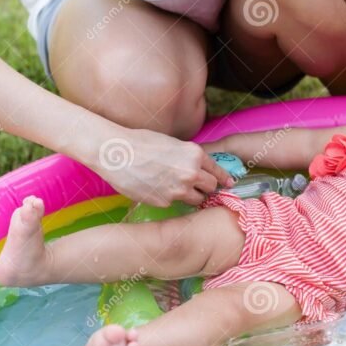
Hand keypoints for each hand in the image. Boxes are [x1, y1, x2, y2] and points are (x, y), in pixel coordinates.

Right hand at [91, 128, 233, 206]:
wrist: (116, 152)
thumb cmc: (141, 143)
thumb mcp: (173, 144)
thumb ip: (189, 158)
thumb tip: (200, 169)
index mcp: (195, 155)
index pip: (218, 172)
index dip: (223, 179)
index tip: (228, 184)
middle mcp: (191, 173)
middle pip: (211, 188)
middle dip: (206, 188)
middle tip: (198, 186)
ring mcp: (178, 190)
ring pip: (196, 200)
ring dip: (190, 196)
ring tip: (175, 187)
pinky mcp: (164, 201)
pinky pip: (174, 203)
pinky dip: (169, 198)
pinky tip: (156, 188)